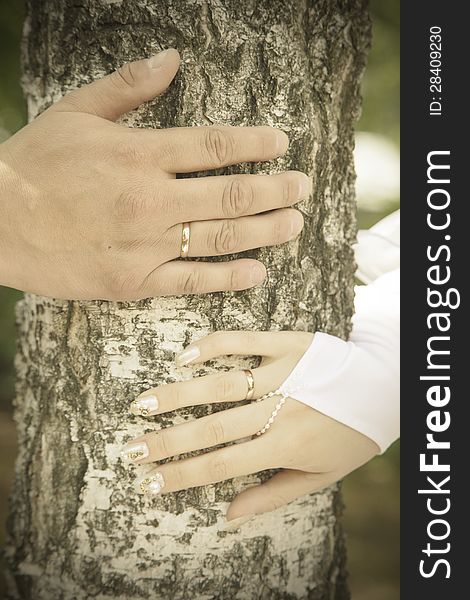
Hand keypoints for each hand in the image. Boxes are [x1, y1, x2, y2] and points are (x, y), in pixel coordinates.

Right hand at [0, 49, 308, 299]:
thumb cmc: (35, 164)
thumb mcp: (75, 112)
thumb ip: (128, 86)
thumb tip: (173, 59)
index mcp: (137, 153)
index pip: (214, 144)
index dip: (255, 143)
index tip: (282, 143)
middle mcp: (148, 199)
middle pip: (229, 193)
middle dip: (274, 189)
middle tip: (302, 187)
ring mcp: (143, 244)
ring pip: (219, 236)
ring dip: (265, 230)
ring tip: (294, 224)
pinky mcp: (133, 281)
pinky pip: (191, 280)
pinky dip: (228, 276)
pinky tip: (257, 271)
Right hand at [121, 331, 378, 519]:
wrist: (386, 386)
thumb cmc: (351, 435)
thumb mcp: (321, 474)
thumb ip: (274, 494)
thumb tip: (227, 513)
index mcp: (287, 444)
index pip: (223, 464)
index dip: (182, 476)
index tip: (149, 484)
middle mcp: (281, 408)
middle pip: (213, 427)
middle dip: (167, 441)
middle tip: (131, 449)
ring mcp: (284, 371)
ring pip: (222, 384)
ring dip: (178, 394)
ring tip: (142, 405)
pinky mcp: (289, 342)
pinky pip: (246, 341)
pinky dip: (213, 346)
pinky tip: (185, 356)